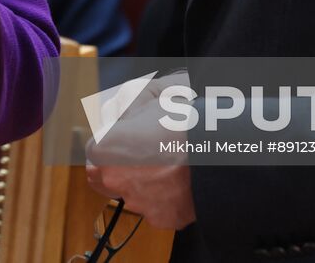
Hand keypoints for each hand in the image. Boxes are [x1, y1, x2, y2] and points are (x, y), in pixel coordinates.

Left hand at [85, 72, 195, 229]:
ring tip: (169, 165)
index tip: (123, 138)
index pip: (93, 150)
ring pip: (132, 193)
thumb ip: (123, 107)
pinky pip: (158, 209)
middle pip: (104, 176)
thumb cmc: (186, 119)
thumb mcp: (150, 97)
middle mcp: (117, 180)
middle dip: (117, 166)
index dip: (109, 142)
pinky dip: (166, 199)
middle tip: (142, 153)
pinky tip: (180, 182)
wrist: (221, 148)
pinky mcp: (164, 218)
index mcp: (108, 149)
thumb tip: (115, 116)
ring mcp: (141, 202)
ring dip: (143, 182)